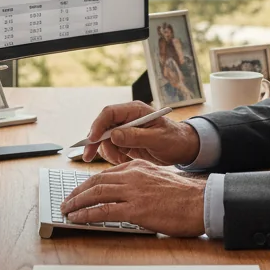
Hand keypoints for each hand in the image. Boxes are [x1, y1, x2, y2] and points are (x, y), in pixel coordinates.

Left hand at [61, 159, 205, 236]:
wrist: (200, 202)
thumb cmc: (184, 196)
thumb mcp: (158, 179)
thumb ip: (141, 182)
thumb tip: (126, 194)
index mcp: (138, 167)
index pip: (106, 174)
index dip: (88, 183)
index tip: (79, 190)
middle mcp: (133, 175)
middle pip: (97, 181)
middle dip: (78, 192)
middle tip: (67, 201)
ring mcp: (133, 191)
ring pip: (96, 193)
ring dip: (78, 202)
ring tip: (67, 210)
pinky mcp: (135, 209)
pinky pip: (104, 211)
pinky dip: (87, 214)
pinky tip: (78, 219)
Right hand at [82, 101, 200, 165]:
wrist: (181, 148)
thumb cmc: (173, 140)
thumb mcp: (157, 139)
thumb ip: (136, 136)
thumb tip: (114, 135)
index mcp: (135, 110)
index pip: (110, 112)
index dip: (98, 125)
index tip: (92, 139)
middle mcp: (127, 118)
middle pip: (102, 125)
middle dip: (94, 141)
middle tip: (88, 156)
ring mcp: (125, 129)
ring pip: (104, 139)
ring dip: (107, 151)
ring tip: (121, 159)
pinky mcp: (125, 141)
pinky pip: (110, 148)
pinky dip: (113, 156)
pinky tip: (124, 160)